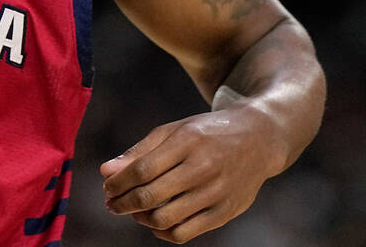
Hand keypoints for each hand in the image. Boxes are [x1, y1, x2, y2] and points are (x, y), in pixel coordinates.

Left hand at [101, 107, 282, 243]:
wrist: (258, 139)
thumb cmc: (206, 133)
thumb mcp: (173, 131)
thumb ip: (139, 151)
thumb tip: (106, 172)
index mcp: (187, 141)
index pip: (142, 170)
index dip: (118, 183)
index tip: (107, 187)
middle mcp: (203, 168)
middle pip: (150, 196)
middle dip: (123, 203)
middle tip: (112, 203)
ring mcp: (216, 192)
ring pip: (165, 219)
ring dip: (140, 218)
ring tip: (134, 211)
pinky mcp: (225, 212)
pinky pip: (185, 233)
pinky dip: (163, 232)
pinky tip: (155, 220)